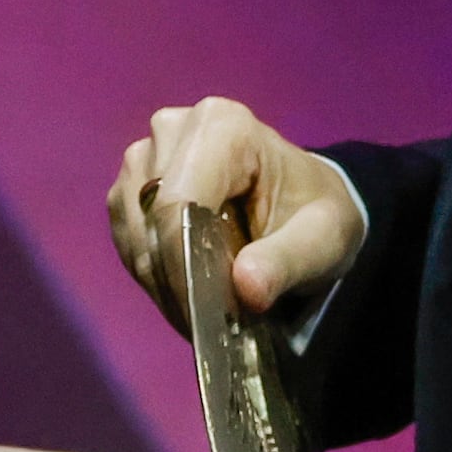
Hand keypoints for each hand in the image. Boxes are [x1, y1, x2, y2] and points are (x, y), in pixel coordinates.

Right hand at [107, 96, 364, 328]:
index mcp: (222, 125)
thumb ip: (288, 262)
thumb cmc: (314, 214)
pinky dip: (154, 276)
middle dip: (176, 281)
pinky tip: (188, 291)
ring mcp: (143, 157)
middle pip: (150, 221)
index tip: (204, 317)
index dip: (182, 264)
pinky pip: (127, 243)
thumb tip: (246, 287)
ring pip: (134, 237)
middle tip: (212, 326)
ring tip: (206, 312)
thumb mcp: (323, 240)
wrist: (301, 204)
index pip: (178, 201)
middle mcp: (172, 130)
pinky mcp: (130, 187)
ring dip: (163, 284)